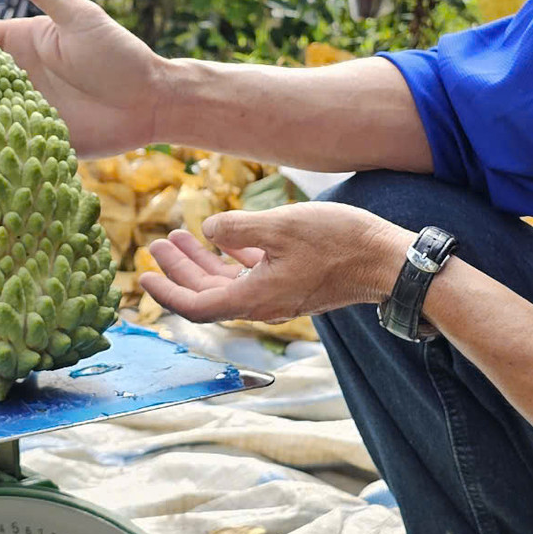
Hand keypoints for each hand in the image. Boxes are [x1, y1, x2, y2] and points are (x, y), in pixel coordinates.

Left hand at [140, 202, 411, 323]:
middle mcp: (260, 305)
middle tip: (156, 246)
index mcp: (252, 298)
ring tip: (181, 236)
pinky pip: (249, 278)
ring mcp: (276, 296)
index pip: (195, 306)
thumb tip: (209, 231)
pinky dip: (231, 261)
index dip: (166, 293)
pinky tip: (224, 239)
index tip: (143, 278)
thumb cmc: (339, 243)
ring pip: (226, 285)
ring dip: (201, 263)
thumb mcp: (281, 226)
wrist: (388, 262)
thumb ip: (239, 229)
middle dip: (178, 271)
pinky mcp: (291, 286)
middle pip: (205, 294)